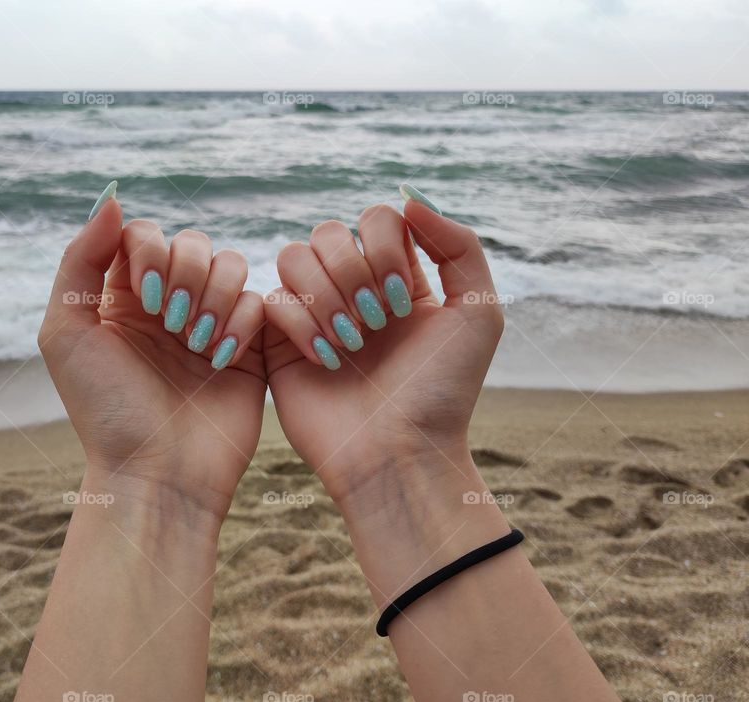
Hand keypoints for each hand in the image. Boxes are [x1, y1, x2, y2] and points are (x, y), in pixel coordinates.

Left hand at [39, 195, 266, 521]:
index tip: (146, 297)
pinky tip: (223, 359)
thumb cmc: (106, 410)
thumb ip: (80, 260)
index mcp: (120, 297)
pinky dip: (242, 324)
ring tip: (198, 344)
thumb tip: (111, 197)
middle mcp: (166, 304)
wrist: (159, 473)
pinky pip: (259, 302)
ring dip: (215, 297)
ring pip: (231, 264)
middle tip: (173, 325)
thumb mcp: (67, 334)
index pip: (143, 234)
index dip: (151, 251)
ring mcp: (209, 324)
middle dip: (186, 276)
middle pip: (192, 243)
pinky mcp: (247, 346)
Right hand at [264, 194, 504, 508]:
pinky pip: (270, 300)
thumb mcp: (478, 313)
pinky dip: (300, 325)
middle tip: (376, 325)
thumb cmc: (442, 391)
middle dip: (352, 274)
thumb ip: (459, 245)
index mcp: (399, 277)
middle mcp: (354, 289)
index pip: (377, 218)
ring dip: (325, 296)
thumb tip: (409, 199)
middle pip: (329, 231)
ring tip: (350, 344)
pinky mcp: (281, 342)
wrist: (398, 455)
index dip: (383, 245)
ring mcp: (315, 313)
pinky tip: (327, 361)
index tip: (401, 298)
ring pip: (293, 255)